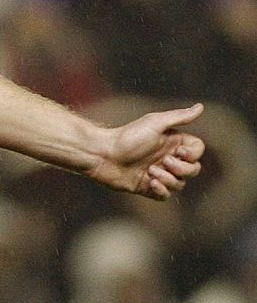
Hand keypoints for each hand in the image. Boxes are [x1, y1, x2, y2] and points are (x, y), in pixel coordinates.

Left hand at [87, 103, 203, 198]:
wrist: (102, 154)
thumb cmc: (127, 136)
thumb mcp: (155, 123)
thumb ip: (179, 116)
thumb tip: (201, 107)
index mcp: (173, 143)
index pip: (197, 151)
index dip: (192, 154)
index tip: (178, 151)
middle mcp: (168, 158)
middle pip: (193, 170)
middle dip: (182, 169)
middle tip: (164, 162)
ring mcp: (158, 174)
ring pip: (180, 184)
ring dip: (169, 179)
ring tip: (151, 172)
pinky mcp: (146, 187)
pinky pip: (165, 196)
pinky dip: (162, 191)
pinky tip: (150, 183)